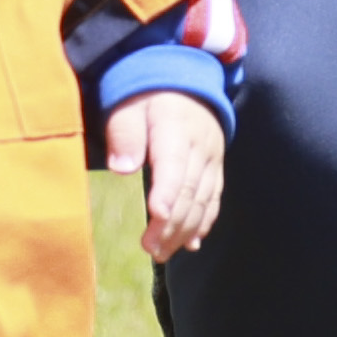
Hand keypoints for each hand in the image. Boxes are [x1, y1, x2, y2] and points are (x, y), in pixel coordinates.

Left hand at [105, 91, 225, 261]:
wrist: (184, 82)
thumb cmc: (147, 99)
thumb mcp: (128, 107)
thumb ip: (124, 134)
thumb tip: (122, 168)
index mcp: (176, 129)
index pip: (173, 165)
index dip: (167, 192)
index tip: (155, 217)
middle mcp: (200, 146)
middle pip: (190, 189)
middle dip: (172, 223)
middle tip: (150, 250)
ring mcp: (212, 157)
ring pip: (203, 198)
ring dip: (185, 229)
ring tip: (163, 254)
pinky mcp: (215, 166)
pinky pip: (214, 196)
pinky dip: (204, 221)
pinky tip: (192, 242)